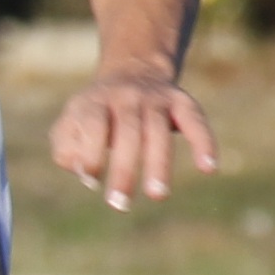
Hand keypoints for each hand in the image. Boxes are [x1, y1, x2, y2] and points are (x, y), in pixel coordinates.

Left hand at [49, 68, 217, 210]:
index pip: (93, 125)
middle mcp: (126, 96)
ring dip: (158, 163)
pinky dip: (204, 141)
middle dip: (123, 169)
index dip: (90, 153)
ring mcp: (156, 98)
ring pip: (158, 130)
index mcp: (95, 101)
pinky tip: (208, 168)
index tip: (92, 181)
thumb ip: (66, 149)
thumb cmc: (96, 113)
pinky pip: (195, 120)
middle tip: (120, 204)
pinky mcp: (182, 102)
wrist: (132, 70)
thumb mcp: (71, 122)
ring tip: (157, 195)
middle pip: (127, 132)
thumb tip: (83, 171)